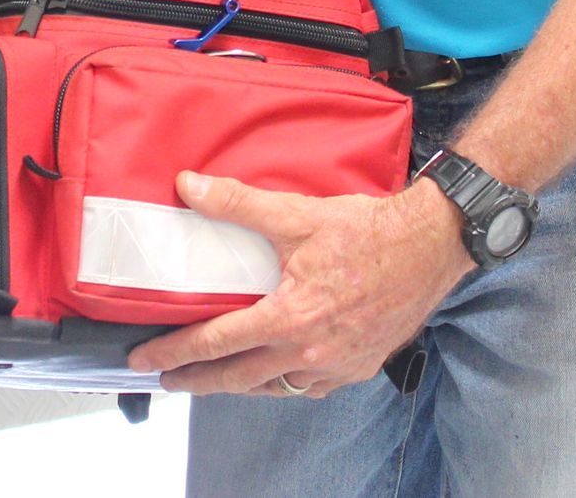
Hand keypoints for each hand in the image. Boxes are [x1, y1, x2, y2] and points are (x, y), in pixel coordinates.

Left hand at [126, 172, 471, 397]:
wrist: (430, 246)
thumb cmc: (367, 231)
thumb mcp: (296, 213)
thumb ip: (236, 204)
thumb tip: (188, 186)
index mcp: (289, 319)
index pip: (216, 343)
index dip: (175, 352)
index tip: (145, 359)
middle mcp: (308, 354)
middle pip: (237, 379)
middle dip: (197, 382)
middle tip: (167, 380)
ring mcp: (335, 368)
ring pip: (274, 388)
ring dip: (242, 383)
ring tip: (219, 375)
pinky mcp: (358, 369)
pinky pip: (309, 389)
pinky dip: (284, 382)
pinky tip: (277, 371)